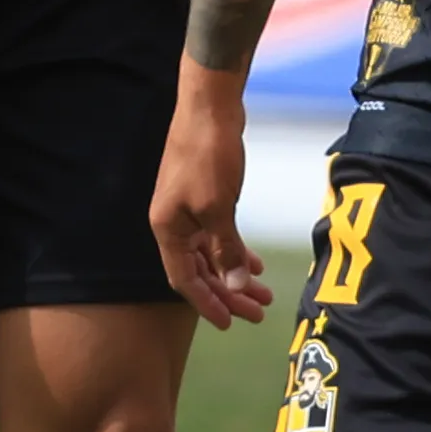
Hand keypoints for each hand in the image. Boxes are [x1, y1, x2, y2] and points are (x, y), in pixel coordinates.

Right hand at [149, 57, 268, 323]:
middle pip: (200, 271)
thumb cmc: (209, 155)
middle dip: (228, 294)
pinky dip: (235, 251)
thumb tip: (234, 288)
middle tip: (258, 314)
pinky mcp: (204, 197)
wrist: (210, 107)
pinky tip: (254, 264)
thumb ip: (226, 250)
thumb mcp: (219, 207)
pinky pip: (218, 235)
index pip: (184, 279)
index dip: (207, 304)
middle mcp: (173, 223)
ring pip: (211, 254)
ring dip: (235, 275)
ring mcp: (188, 210)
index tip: (230, 324)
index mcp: (167, 228)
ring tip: (263, 294)